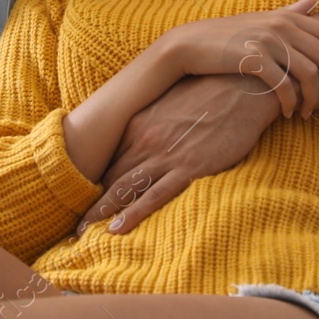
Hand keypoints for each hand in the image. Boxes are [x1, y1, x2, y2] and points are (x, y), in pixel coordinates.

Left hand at [76, 74, 279, 235]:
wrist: (243, 87)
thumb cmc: (210, 92)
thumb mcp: (172, 102)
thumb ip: (154, 121)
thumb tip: (146, 137)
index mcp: (139, 123)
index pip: (111, 158)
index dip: (98, 180)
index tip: (86, 197)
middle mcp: (145, 139)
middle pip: (111, 176)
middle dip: (92, 200)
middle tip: (75, 223)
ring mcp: (166, 155)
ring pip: (124, 189)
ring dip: (101, 212)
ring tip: (83, 232)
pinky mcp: (189, 168)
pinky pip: (154, 197)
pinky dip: (132, 214)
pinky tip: (116, 229)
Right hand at [163, 0, 318, 117]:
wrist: (190, 45)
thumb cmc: (229, 35)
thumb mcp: (262, 19)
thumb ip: (292, 11)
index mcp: (288, 17)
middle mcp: (282, 25)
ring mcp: (267, 41)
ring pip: (308, 74)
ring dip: (313, 99)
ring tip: (307, 113)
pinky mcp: (253, 60)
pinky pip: (283, 86)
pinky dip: (290, 103)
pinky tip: (288, 114)